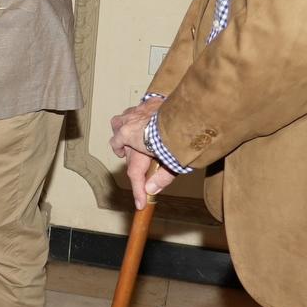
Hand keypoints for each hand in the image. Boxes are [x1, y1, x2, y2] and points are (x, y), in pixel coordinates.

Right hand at [109, 96, 175, 210]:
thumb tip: (151, 190)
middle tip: (128, 157)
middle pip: (117, 139)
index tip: (140, 204)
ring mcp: (137, 111)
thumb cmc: (178, 133)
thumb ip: (162, 177)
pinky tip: (148, 119)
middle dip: (122, 150)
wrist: (188, 108)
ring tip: (131, 136)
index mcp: (131, 139)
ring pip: (121, 120)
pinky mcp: (149, 102)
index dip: (137, 190)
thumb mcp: (174, 161)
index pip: (133, 171)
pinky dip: (139, 116)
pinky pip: (137, 109)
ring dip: (124, 130)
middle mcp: (129, 124)